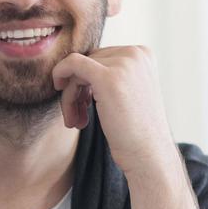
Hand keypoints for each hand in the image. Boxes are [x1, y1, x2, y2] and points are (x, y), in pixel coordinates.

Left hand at [51, 45, 179, 179]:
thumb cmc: (134, 131)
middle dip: (77, 89)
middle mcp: (136, 53)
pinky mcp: (108, 77)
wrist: (147, 155)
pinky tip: (67, 108)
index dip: (86, 81)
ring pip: (76, 68)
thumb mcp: (126, 92)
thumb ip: (109, 74)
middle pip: (88, 61)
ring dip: (70, 95)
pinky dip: (60, 77)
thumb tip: (71, 65)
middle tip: (77, 117)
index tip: (85, 107)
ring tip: (75, 121)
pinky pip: (71, 64)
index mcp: (142, 54)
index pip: (100, 57)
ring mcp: (124, 63)